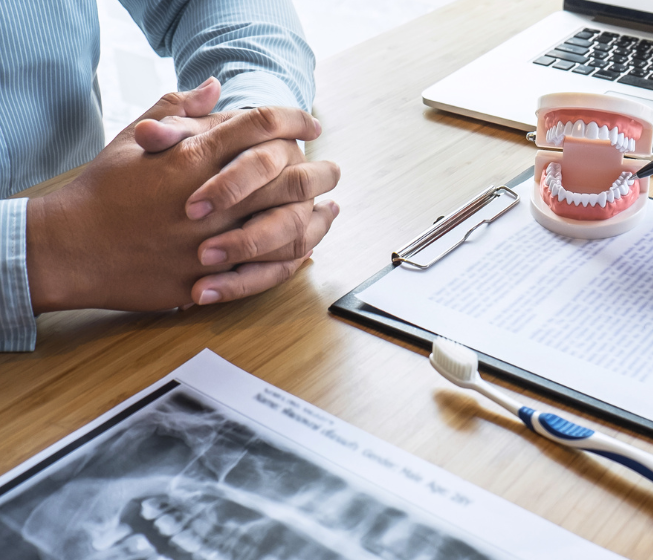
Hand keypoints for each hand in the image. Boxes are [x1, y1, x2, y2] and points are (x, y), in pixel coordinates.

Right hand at [26, 79, 339, 311]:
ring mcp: (211, 243)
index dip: (293, 121)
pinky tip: (306, 252)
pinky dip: (292, 262)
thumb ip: (179, 110)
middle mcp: (210, 199)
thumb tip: (215, 87)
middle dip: (319, 172)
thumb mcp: (134, 139)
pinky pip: (265, 273)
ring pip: (286, 228)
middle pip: (288, 178)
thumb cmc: (100, 191)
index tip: (310, 124)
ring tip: (329, 210)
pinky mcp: (207, 279)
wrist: (69, 247)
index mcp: (193, 157)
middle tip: (333, 169)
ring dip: (315, 219)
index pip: (260, 127)